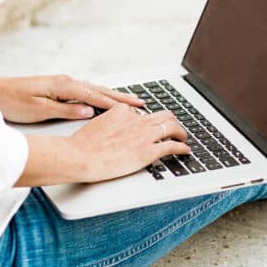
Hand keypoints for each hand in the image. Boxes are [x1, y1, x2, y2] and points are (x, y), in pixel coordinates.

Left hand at [0, 73, 144, 123]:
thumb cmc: (12, 101)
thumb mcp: (39, 110)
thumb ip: (66, 110)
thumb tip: (89, 111)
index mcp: (64, 86)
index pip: (97, 96)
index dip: (118, 104)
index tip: (136, 108)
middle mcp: (66, 82)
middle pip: (100, 90)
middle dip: (122, 97)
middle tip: (142, 102)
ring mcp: (62, 84)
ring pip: (94, 90)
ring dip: (112, 96)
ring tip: (129, 102)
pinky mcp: (57, 88)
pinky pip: (85, 92)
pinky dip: (99, 96)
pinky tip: (104, 100)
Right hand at [66, 105, 190, 182]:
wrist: (80, 155)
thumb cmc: (82, 145)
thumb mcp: (97, 124)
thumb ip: (110, 123)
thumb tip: (113, 129)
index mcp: (122, 112)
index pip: (142, 113)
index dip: (149, 120)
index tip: (152, 125)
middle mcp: (136, 120)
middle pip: (163, 115)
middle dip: (171, 121)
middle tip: (174, 128)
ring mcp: (144, 135)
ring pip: (172, 127)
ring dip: (181, 132)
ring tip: (183, 137)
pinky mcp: (148, 151)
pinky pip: (172, 146)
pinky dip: (182, 147)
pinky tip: (185, 150)